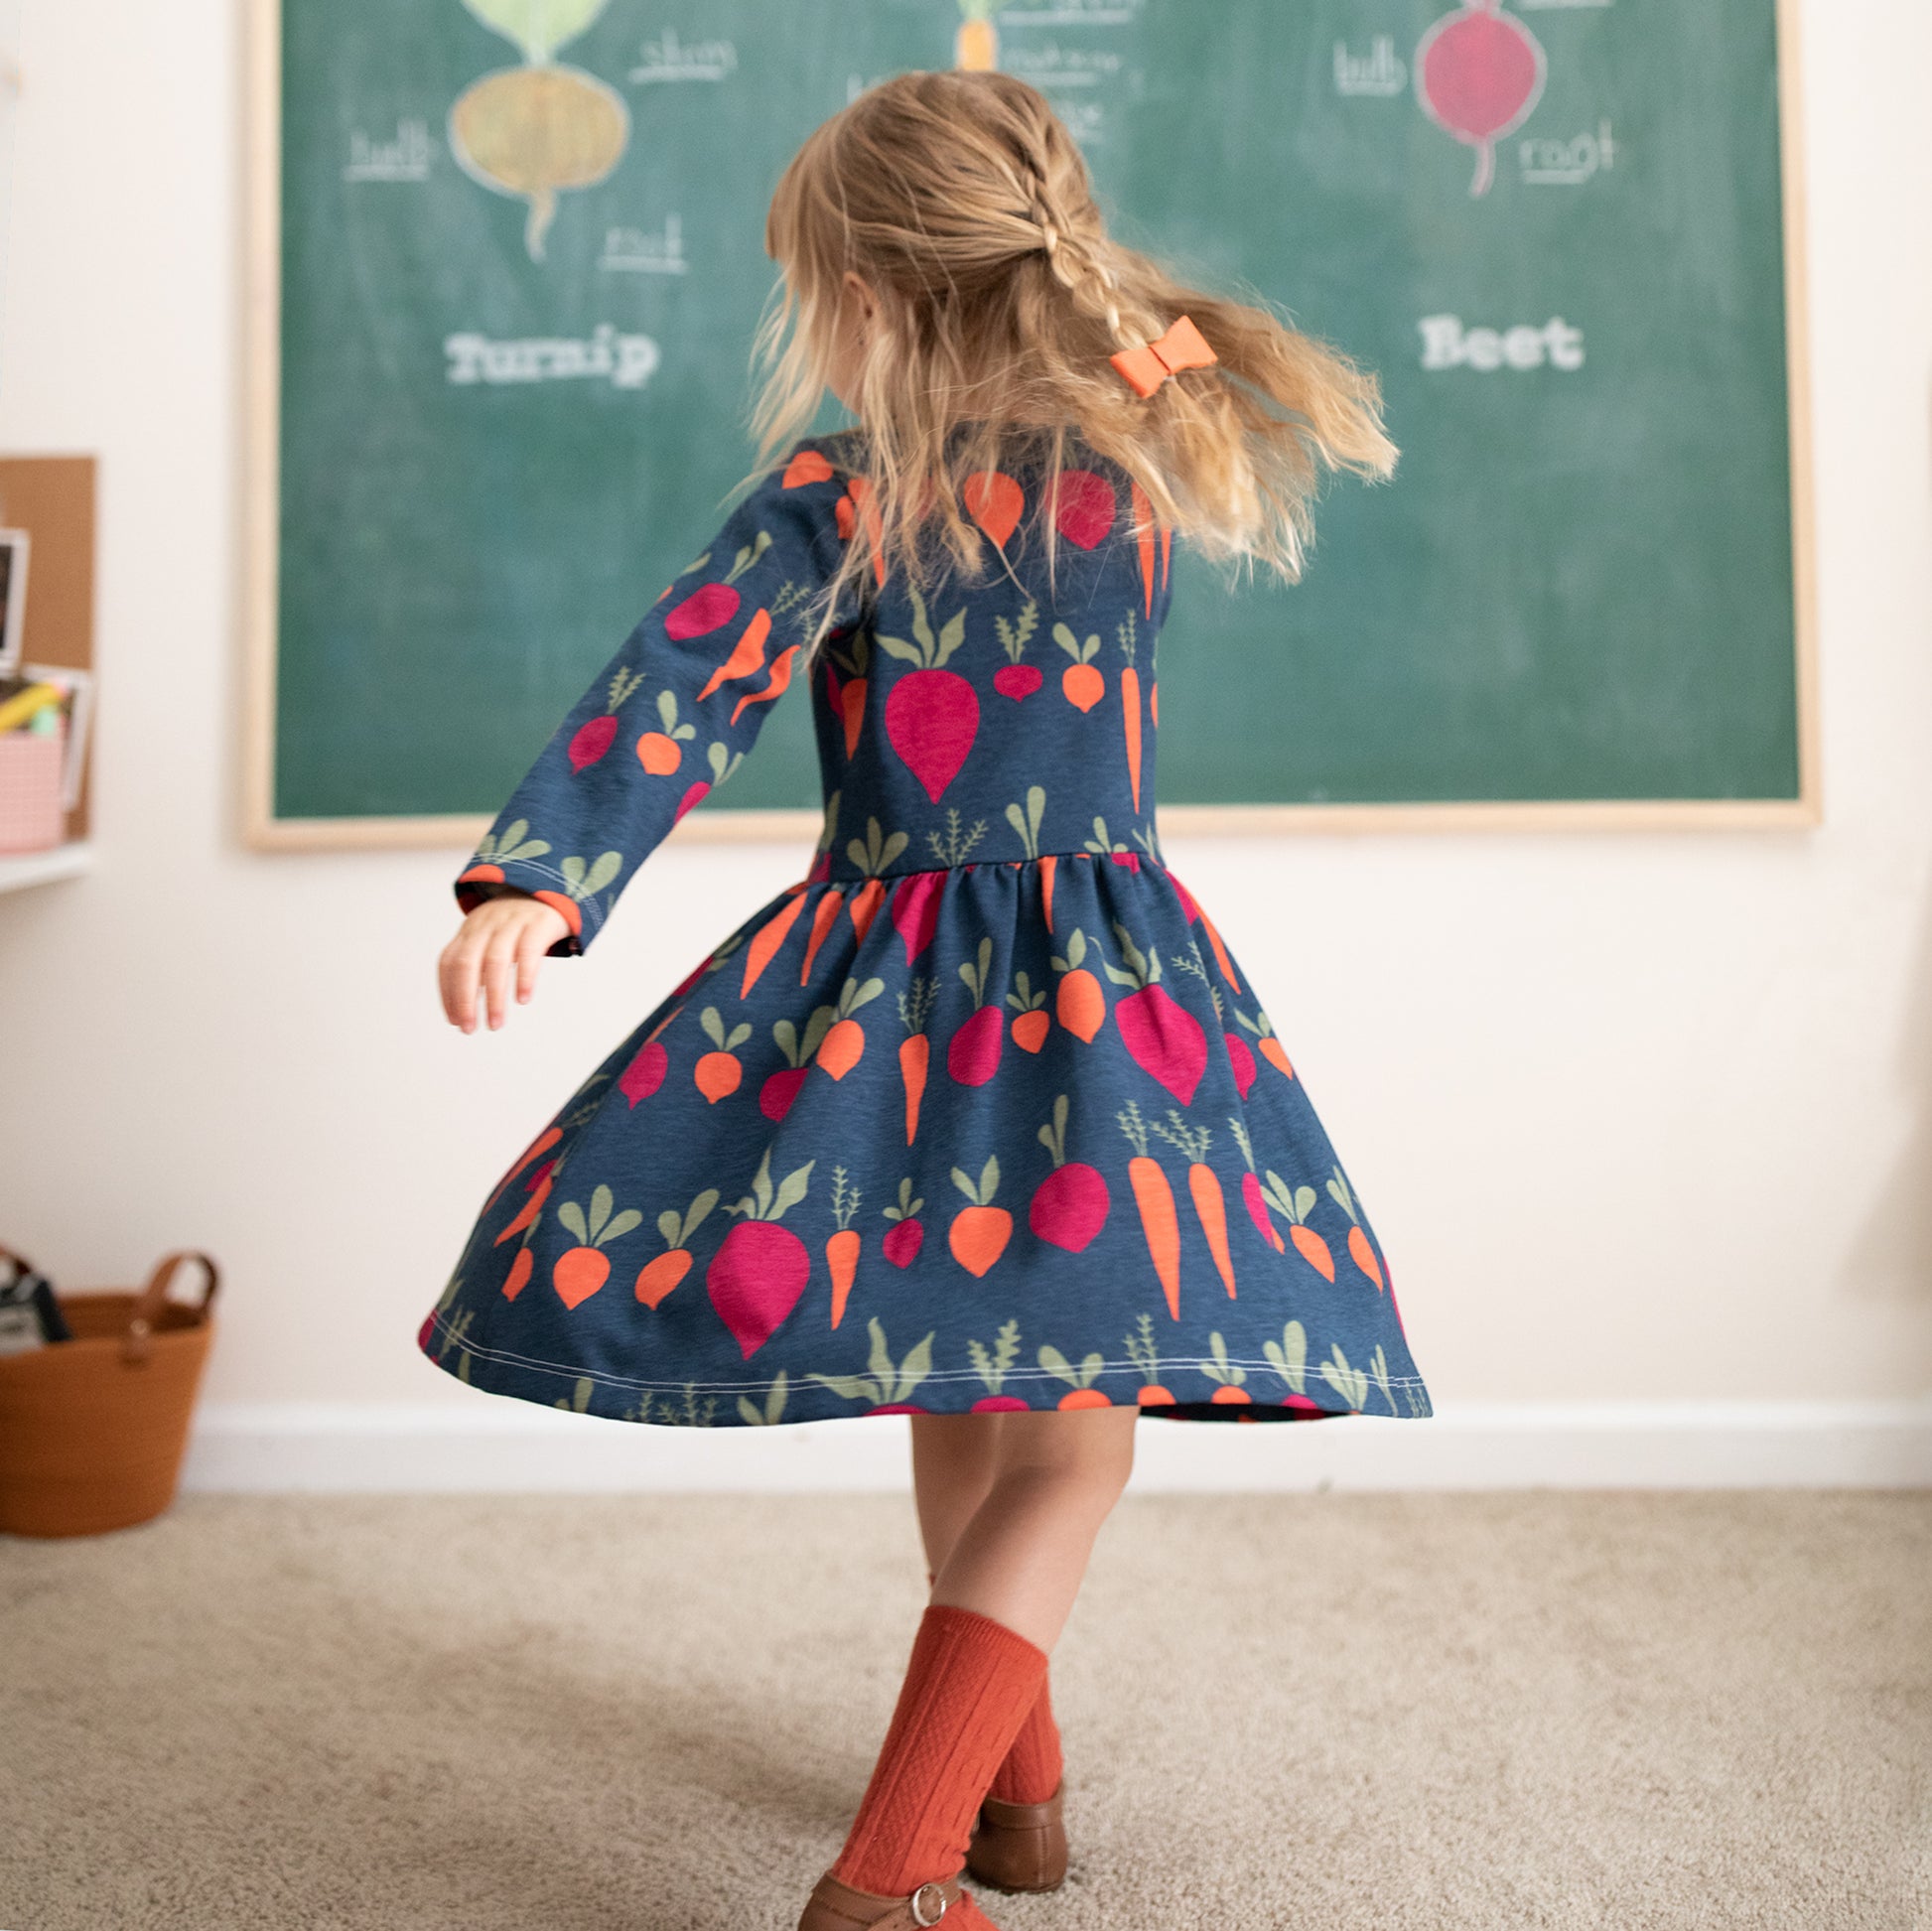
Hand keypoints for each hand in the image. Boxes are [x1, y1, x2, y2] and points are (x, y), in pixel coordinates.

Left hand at [439, 894, 570, 1032]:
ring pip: (495, 960)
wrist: (553, 885)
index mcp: (470, 929)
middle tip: (470, 1029)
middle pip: (467, 963)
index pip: (448, 962)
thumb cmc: (519, 921)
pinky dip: (524, 977)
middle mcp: (486, 924)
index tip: (455, 1020)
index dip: (448, 993)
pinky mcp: (539, 922)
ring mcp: (512, 921)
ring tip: (496, 1023)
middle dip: (465, 1000)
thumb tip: (465, 1007)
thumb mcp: (491, 935)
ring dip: (493, 997)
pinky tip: (523, 999)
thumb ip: (477, 963)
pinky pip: (529, 951)